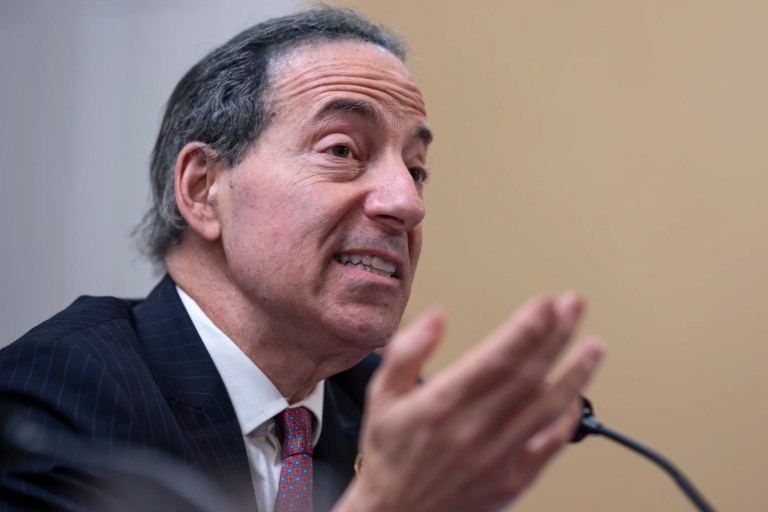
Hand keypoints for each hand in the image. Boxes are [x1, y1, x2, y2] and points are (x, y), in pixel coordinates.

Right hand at [334, 293, 603, 511]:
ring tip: (593, 346)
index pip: (497, 358)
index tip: (545, 303)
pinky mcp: (511, 479)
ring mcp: (497, 456)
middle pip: (529, 374)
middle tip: (574, 306)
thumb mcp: (381, 394)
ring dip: (575, 374)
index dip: (527, 327)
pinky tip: (576, 397)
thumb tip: (436, 317)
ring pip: (548, 408)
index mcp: (442, 405)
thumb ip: (407, 352)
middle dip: (557, 335)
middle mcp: (475, 429)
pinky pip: (549, 446)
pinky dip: (567, 419)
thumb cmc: (390, 453)